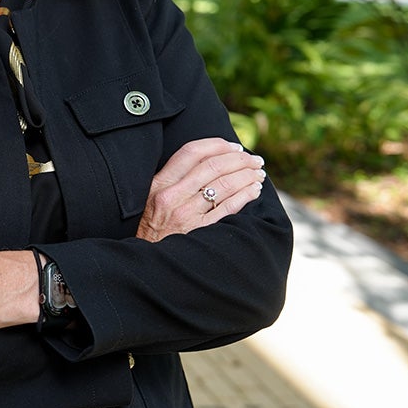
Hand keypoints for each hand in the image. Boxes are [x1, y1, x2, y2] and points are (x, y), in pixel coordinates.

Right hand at [136, 137, 265, 241]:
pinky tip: (254, 191)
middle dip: (240, 159)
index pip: (192, 152)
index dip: (217, 145)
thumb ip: (173, 179)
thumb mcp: (153, 198)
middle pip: (213, 166)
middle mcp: (172, 196)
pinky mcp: (200, 232)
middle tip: (255, 160)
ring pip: (224, 185)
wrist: (148, 262)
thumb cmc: (153, 227)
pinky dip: (245, 195)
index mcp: (160, 183)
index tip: (234, 146)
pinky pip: (229, 208)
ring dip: (247, 176)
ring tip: (258, 174)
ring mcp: (186, 215)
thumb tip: (210, 160)